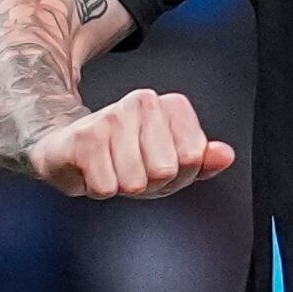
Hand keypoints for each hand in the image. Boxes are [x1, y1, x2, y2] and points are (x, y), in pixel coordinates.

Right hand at [23, 88, 233, 200]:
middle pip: (165, 171)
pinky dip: (100, 189)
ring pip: (135, 181)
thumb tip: (225, 155)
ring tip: (112, 169)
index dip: (178, 174)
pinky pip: (107, 187)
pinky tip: (94, 171)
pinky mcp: (85, 136)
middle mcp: (143, 102)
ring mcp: (113, 116)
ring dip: (122, 186)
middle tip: (132, 169)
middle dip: (149, 183)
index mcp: (169, 106)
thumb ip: (201, 160)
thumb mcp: (168, 160)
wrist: (67, 150)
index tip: (158, 164)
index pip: (194, 158)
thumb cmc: (123, 155)